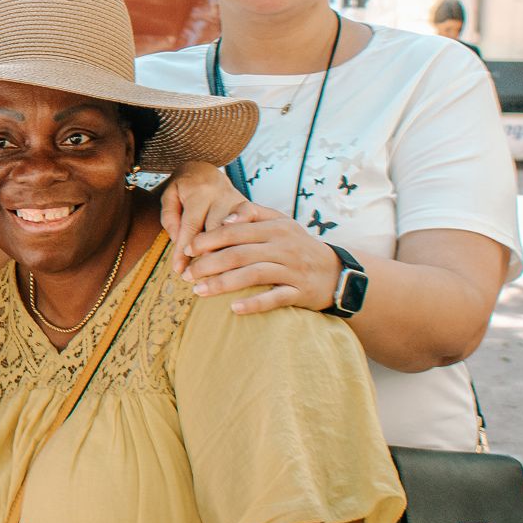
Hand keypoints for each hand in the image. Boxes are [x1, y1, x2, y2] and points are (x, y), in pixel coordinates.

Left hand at [159, 161, 257, 273]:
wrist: (205, 168)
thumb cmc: (184, 188)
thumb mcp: (170, 196)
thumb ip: (170, 217)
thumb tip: (179, 242)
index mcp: (200, 191)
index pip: (191, 225)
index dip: (184, 250)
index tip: (179, 270)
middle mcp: (222, 195)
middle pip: (216, 230)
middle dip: (206, 256)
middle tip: (198, 277)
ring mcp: (239, 201)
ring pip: (235, 231)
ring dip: (225, 254)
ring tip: (216, 275)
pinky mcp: (251, 208)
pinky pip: (251, 228)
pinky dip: (245, 243)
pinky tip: (243, 260)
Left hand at [182, 205, 343, 314]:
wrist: (336, 272)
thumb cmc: (297, 245)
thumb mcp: (280, 222)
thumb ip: (252, 213)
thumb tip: (225, 217)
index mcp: (275, 227)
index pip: (235, 231)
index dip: (208, 239)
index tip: (187, 250)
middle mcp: (283, 246)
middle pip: (239, 253)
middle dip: (208, 264)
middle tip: (187, 275)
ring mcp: (292, 269)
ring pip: (253, 275)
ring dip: (223, 284)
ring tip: (198, 292)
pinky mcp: (299, 292)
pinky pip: (275, 298)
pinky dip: (254, 303)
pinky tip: (233, 309)